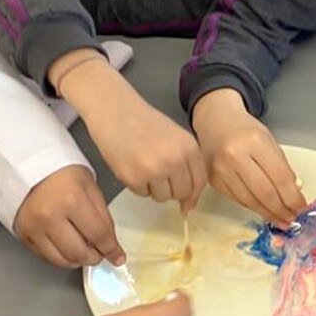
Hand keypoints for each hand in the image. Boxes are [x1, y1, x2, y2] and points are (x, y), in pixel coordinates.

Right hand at [14, 165, 124, 268]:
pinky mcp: (23, 234)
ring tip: (85, 251)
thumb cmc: (63, 172)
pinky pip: (46, 257)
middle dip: (94, 258)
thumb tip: (111, 244)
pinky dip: (61, 258)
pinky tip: (68, 249)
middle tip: (100, 254)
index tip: (117, 256)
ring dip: (78, 261)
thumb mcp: (91, 187)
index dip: (111, 249)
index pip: (98, 234)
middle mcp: (51, 216)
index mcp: (73, 200)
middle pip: (79, 253)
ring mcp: (35, 227)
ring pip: (61, 260)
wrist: (31, 166)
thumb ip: (102, 216)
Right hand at [62, 62, 206, 212]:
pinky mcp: (133, 177)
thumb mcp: (175, 137)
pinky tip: (132, 166)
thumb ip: (186, 164)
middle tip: (159, 175)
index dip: (192, 193)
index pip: (200, 182)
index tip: (186, 199)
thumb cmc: (144, 122)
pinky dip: (137, 185)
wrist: (115, 110)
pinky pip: (142, 194)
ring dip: (154, 189)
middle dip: (171, 190)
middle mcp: (175, 160)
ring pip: (162, 197)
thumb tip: (188, 204)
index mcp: (189, 147)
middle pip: (181, 193)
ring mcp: (154, 170)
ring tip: (144, 167)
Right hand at [191, 89, 305, 225]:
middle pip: (265, 192)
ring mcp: (222, 170)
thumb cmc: (245, 131)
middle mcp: (235, 156)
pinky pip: (238, 201)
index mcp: (255, 142)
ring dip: (269, 213)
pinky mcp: (214, 181)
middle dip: (282, 209)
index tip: (301, 206)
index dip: (293, 196)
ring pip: (250, 201)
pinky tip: (264, 211)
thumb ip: (282, 166)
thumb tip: (295, 192)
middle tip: (292, 217)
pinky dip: (254, 208)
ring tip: (281, 219)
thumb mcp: (269, 141)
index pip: (280, 177)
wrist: (217, 123)